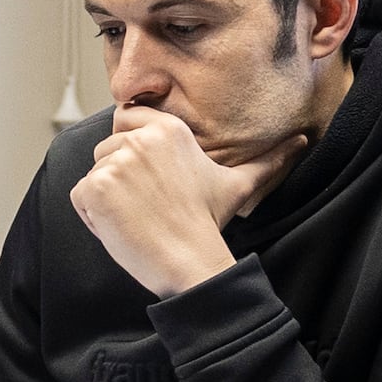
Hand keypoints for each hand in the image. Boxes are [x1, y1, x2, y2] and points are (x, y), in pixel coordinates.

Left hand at [72, 106, 292, 299]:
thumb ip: (267, 160)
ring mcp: (114, 163)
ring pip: (93, 174)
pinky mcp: (94, 188)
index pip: (125, 118)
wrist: (191, 263)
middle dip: (119, 179)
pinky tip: (122, 228)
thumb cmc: (209, 225)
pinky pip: (79, 197)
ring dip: (107, 200)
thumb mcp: (238, 184)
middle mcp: (140, 139)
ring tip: (138, 218)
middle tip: (149, 206)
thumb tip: (302, 141)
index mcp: (169, 129)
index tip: (147, 178)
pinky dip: (93, 217)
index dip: (130, 148)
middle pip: (106, 149)